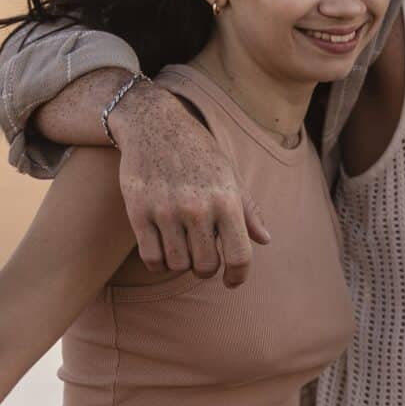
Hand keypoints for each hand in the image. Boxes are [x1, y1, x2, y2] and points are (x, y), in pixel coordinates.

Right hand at [115, 83, 269, 285]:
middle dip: (207, 269)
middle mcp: (197, 208)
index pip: (239, 255)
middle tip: (204, 259)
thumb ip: (248, 210)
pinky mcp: (138, 212)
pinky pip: (151, 257)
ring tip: (184, 250)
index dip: (238, 276)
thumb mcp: (230, 175)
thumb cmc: (200, 152)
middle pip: (206, 266)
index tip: (232, 281)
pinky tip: (164, 251)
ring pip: (177, 265)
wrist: (154, 124)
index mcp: (226, 200)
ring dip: (182, 265)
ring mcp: (166, 210)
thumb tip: (265, 240)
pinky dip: (159, 262)